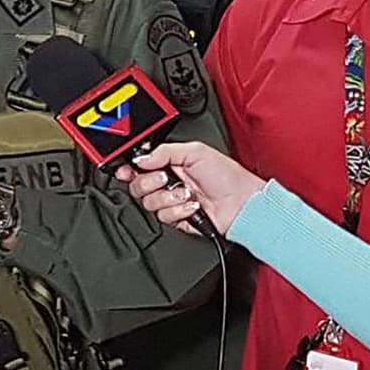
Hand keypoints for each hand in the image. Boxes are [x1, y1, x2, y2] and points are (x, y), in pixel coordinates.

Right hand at [115, 141, 265, 234]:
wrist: (243, 204)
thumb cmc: (228, 176)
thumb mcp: (195, 151)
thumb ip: (164, 152)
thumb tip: (141, 159)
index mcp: (169, 162)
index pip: (139, 164)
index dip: (128, 168)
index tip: (126, 170)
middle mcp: (168, 181)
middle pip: (138, 185)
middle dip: (150, 183)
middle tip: (166, 179)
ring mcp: (172, 200)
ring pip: (149, 203)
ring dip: (168, 198)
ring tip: (186, 194)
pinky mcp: (177, 218)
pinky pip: (164, 217)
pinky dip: (178, 211)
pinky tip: (192, 206)